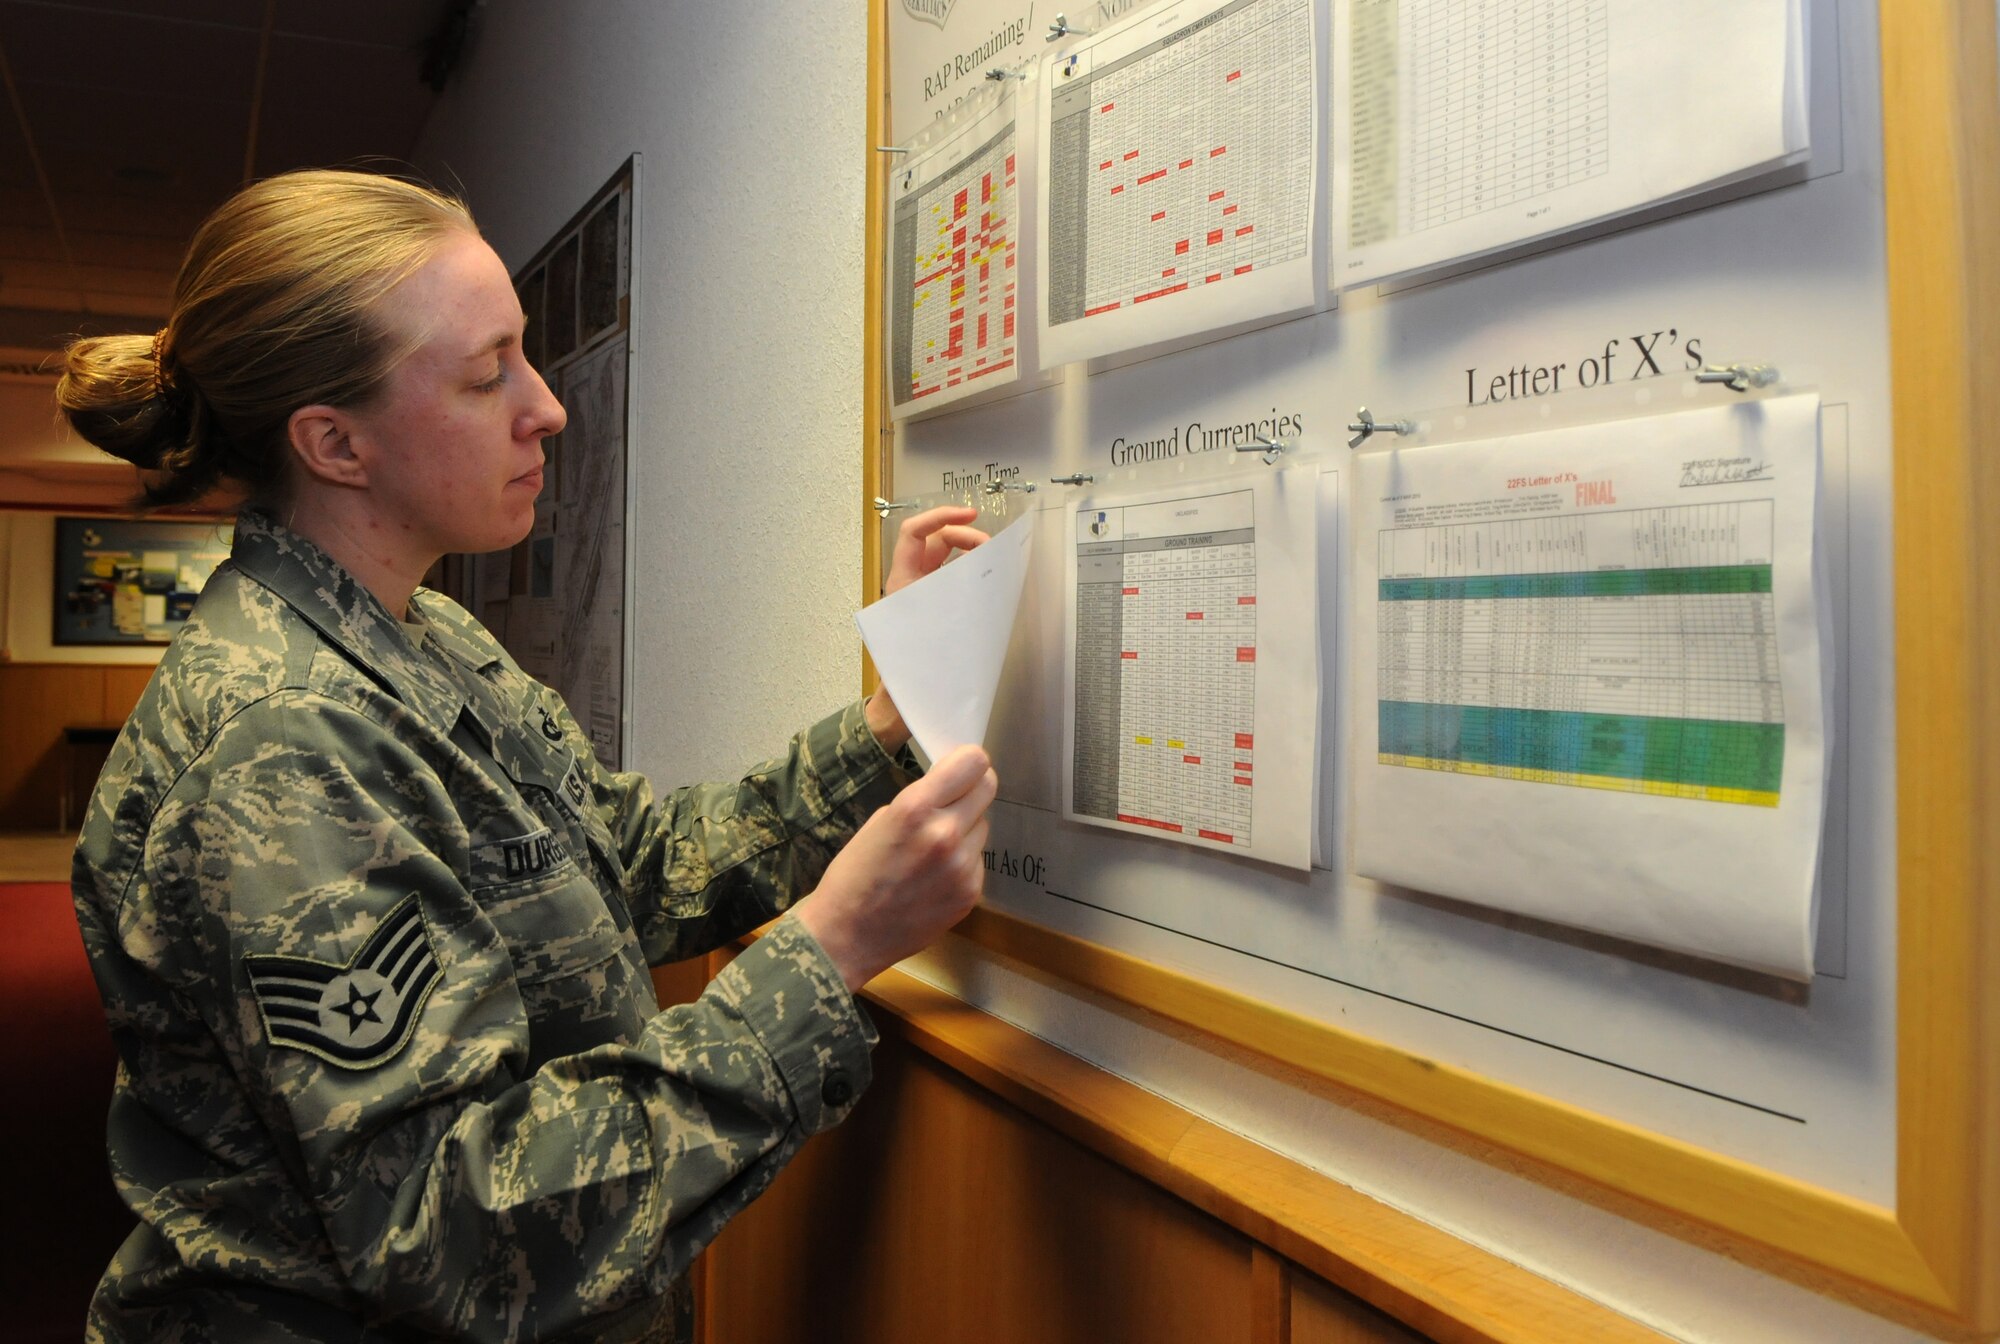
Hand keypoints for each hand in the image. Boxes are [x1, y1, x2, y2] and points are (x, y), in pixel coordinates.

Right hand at [792, 744, 997, 989]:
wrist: (847, 936)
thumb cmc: (854, 876)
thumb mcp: (880, 821)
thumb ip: (922, 800)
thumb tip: (952, 785)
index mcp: (916, 808)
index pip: (974, 761)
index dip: (968, 762)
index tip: (960, 768)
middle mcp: (945, 834)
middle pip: (988, 787)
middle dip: (972, 788)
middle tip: (954, 800)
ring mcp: (962, 866)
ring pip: (982, 825)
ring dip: (966, 828)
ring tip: (932, 850)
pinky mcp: (970, 893)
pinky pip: (977, 859)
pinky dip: (962, 861)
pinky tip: (933, 877)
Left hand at [868, 506, 991, 749]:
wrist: (897, 705)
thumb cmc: (903, 678)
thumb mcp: (926, 640)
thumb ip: (950, 614)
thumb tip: (982, 589)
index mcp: (901, 585)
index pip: (915, 533)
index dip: (941, 516)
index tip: (970, 514)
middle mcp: (908, 585)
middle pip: (936, 541)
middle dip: (965, 535)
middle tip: (989, 547)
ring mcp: (918, 595)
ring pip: (944, 558)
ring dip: (968, 552)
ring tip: (991, 559)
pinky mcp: (929, 608)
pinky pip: (950, 579)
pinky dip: (968, 573)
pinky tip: (985, 581)